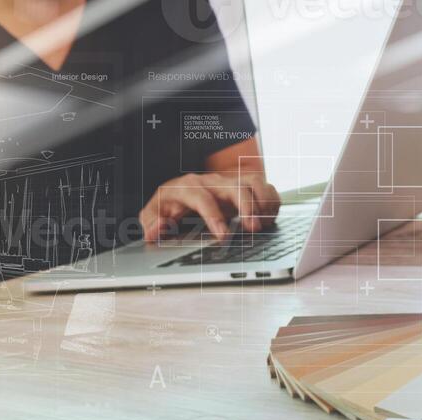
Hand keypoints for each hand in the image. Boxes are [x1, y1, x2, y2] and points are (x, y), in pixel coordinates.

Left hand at [139, 172, 281, 241]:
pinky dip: (271, 201)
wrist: (179, 192)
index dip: (214, 216)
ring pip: (253, 182)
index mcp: (187, 187)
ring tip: (263, 224)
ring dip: (263, 202)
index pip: (202, 198)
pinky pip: (264, 186)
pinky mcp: (242, 186)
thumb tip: (157, 229)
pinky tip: (269, 218)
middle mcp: (211, 181)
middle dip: (248, 207)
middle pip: (235, 186)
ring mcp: (228, 182)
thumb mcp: (152, 214)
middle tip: (253, 229)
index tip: (223, 236)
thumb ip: (151, 224)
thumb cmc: (167, 205)